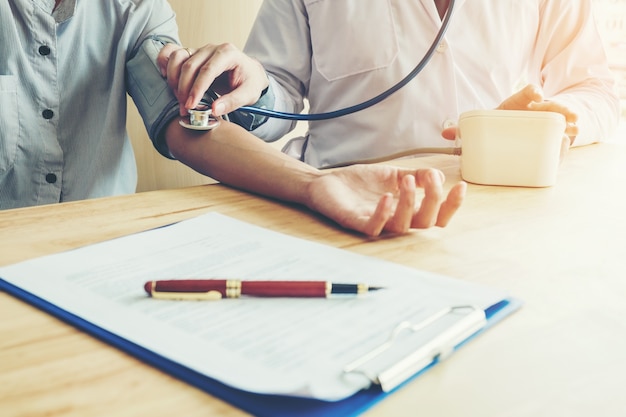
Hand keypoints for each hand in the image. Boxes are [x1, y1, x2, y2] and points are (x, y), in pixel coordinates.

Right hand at [156, 43, 268, 116]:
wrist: (249, 73)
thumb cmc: (249, 82)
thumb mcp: (248, 94)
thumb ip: (232, 102)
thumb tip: (213, 110)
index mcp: (228, 54)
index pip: (207, 70)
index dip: (197, 89)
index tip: (191, 105)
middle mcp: (212, 49)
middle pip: (190, 65)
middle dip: (184, 89)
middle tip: (185, 108)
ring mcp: (200, 50)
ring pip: (178, 58)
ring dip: (173, 79)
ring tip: (178, 97)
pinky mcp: (192, 54)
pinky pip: (172, 52)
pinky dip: (165, 62)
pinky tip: (165, 77)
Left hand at [305, 165, 465, 236]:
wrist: (326, 183)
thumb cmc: (360, 183)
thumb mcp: (393, 174)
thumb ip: (417, 176)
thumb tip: (438, 176)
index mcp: (407, 210)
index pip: (437, 216)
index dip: (452, 205)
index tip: (460, 186)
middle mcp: (395, 220)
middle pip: (426, 223)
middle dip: (434, 200)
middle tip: (429, 179)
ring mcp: (376, 222)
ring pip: (403, 226)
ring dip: (410, 203)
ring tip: (408, 181)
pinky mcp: (356, 223)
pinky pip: (374, 227)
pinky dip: (383, 214)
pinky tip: (386, 197)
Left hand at [441, 84, 578, 143]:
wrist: (508, 128)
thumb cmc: (495, 125)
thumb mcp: (481, 125)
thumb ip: (464, 130)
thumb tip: (445, 133)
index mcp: (514, 105)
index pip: (524, 94)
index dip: (531, 92)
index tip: (537, 95)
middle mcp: (531, 109)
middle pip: (546, 105)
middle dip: (557, 107)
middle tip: (568, 113)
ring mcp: (541, 119)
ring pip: (556, 115)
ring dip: (567, 118)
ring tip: (575, 124)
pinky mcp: (547, 130)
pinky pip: (559, 129)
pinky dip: (567, 131)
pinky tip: (573, 134)